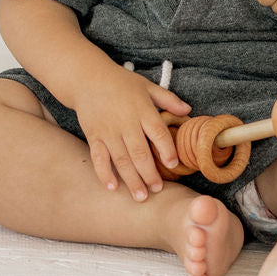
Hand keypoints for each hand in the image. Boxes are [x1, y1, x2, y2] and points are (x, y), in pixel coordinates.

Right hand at [73, 67, 190, 200]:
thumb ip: (168, 99)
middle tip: (158, 190)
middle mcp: (125, 122)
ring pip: (121, 160)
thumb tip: (189, 111)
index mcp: (142, 110)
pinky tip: (113, 187)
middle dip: (149, 174)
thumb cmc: (121, 83)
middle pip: (139, 152)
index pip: (157, 132)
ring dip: (131, 180)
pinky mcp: (94, 136)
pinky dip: (105, 173)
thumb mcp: (147, 86)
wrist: (88, 78)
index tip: (174, 164)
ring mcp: (108, 131)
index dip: (166, 149)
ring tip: (141, 197)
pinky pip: (99, 158)